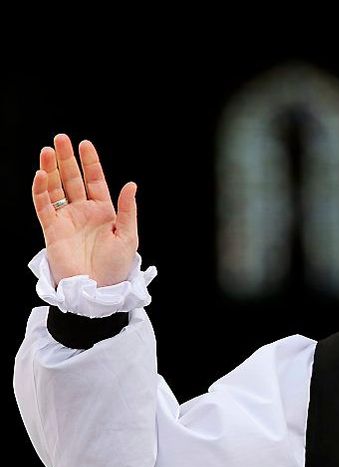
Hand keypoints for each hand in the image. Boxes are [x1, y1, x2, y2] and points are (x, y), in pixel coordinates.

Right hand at [32, 133, 138, 285]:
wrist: (97, 289)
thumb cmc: (115, 267)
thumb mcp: (127, 236)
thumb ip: (127, 209)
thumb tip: (130, 184)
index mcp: (104, 212)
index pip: (95, 181)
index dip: (90, 163)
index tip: (85, 144)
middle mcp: (84, 212)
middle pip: (73, 180)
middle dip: (66, 159)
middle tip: (60, 138)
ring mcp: (67, 220)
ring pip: (56, 189)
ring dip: (51, 170)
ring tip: (48, 150)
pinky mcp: (52, 230)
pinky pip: (44, 206)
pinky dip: (41, 191)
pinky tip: (41, 175)